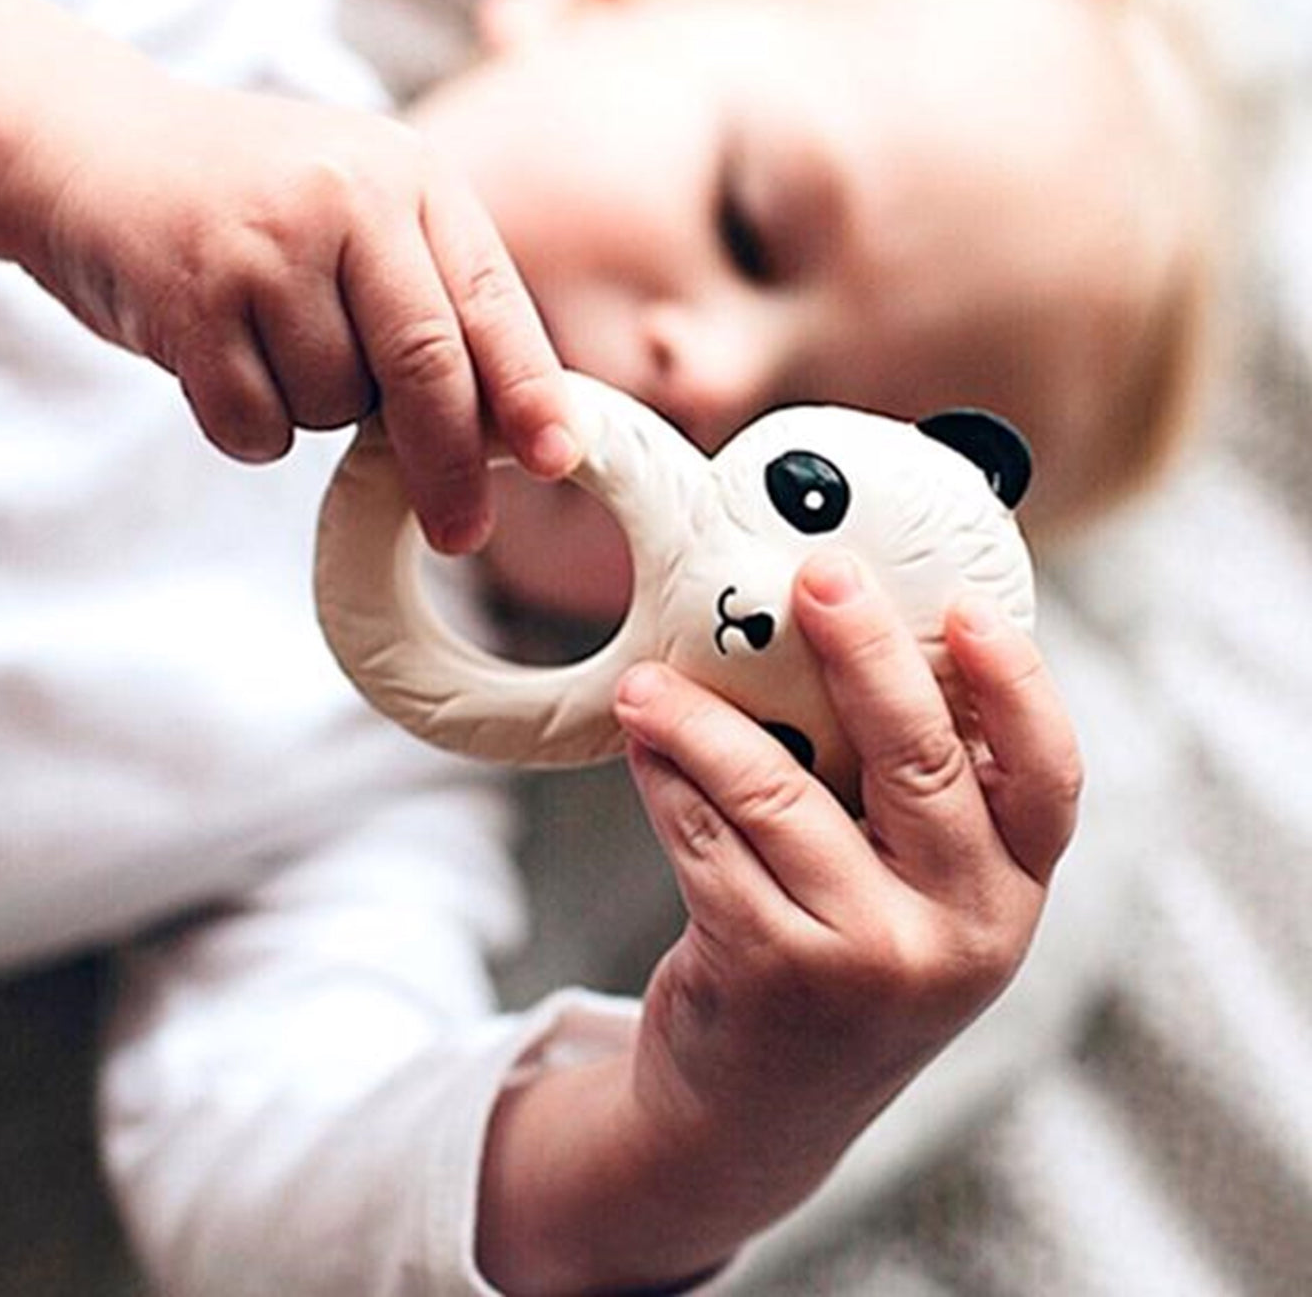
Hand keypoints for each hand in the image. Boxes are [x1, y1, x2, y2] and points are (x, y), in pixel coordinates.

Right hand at [24, 76, 576, 552]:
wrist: (90, 148)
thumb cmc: (254, 202)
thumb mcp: (363, 206)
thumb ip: (433, 294)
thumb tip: (508, 429)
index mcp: (410, 178)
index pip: (491, 303)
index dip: (530, 392)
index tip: (559, 460)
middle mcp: (345, 198)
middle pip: (426, 367)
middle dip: (448, 466)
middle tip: (463, 533)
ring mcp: (263, 246)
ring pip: (334, 405)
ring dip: (317, 411)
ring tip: (272, 340)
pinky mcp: (189, 301)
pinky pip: (257, 425)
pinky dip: (252, 426)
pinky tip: (221, 359)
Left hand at [614, 548, 1080, 1225]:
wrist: (760, 1114)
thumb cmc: (839, 960)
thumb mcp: (911, 897)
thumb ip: (907, 798)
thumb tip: (848, 636)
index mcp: (1013, 892)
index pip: (1049, 776)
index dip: (1017, 683)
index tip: (965, 604)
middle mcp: (962, 930)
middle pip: (920, 759)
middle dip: (864, 651)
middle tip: (815, 576)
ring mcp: (868, 957)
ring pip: (779, 793)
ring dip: (705, 720)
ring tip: (652, 680)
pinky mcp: (772, 971)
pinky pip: (706, 839)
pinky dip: (666, 778)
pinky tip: (641, 742)